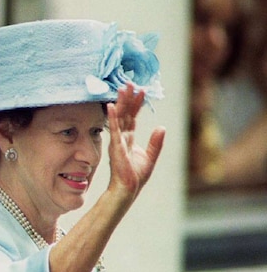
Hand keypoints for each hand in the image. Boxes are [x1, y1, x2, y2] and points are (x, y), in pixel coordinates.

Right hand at [106, 83, 164, 200]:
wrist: (128, 188)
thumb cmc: (135, 176)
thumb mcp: (150, 157)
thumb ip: (155, 142)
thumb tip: (161, 127)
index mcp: (129, 139)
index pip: (132, 118)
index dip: (136, 104)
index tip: (141, 91)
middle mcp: (122, 137)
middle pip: (125, 114)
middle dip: (128, 98)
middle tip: (130, 83)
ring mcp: (117, 140)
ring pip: (119, 117)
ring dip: (120, 102)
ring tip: (122, 88)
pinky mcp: (115, 146)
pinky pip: (114, 129)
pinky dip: (112, 117)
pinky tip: (110, 106)